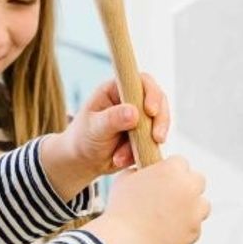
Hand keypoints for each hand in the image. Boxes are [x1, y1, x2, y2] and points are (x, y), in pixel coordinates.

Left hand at [40, 72, 169, 200]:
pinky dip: (142, 153)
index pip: (142, 82)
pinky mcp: (145, 135)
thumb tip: (134, 113)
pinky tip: (121, 160)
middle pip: (158, 102)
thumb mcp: (94, 128)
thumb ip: (112, 119)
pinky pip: (153, 142)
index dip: (151, 94)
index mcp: (116, 89)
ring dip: (147, 142)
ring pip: (159, 124)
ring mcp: (140, 118)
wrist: (83, 161)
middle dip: (159, 121)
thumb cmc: (83, 138)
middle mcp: (132, 101)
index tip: (150, 111)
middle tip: (157, 138)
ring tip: (121, 157)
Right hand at [83, 156, 207, 243]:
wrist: (123, 243)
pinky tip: (168, 231)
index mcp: (172, 169)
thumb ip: (140, 171)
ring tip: (173, 215)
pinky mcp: (195, 231)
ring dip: (191, 207)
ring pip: (202, 204)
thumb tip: (146, 173)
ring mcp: (194, 210)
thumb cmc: (120, 210)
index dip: (171, 171)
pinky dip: (185, 229)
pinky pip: (195, 226)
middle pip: (198, 180)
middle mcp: (188, 186)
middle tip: (172, 196)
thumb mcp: (125, 180)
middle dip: (187, 186)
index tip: (164, 180)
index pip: (181, 163)